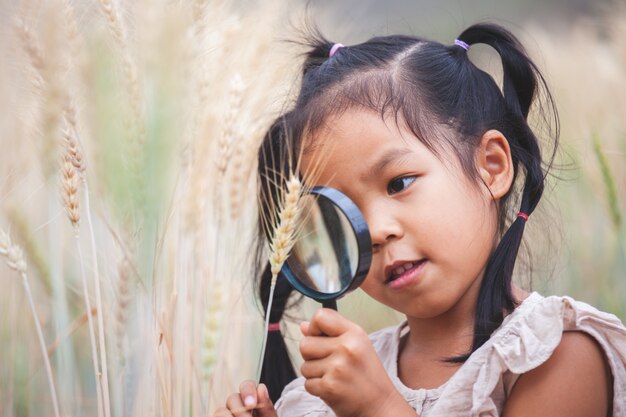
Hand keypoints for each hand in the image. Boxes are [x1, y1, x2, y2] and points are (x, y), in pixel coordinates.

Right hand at [214, 380, 277, 416]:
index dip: (248, 390)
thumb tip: (261, 386)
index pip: (247, 385)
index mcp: (251, 401)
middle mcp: (236, 407)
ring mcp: (226, 416)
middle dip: (240, 409)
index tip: (252, 403)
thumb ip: (266, 409)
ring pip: (220, 411)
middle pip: (232, 398)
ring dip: (228, 416)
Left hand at [299, 309, 414, 416]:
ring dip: (315, 374)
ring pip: (304, 366)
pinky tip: (333, 388)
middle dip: (312, 356)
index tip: (318, 337)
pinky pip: (307, 383)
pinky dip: (317, 389)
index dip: (313, 328)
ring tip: (334, 377)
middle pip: (305, 344)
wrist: (380, 405)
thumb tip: (304, 326)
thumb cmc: (367, 375)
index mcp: (354, 333)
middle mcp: (346, 347)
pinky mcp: (330, 386)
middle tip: (329, 364)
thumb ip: (330, 333)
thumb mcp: (357, 346)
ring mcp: (338, 367)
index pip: (320, 316)